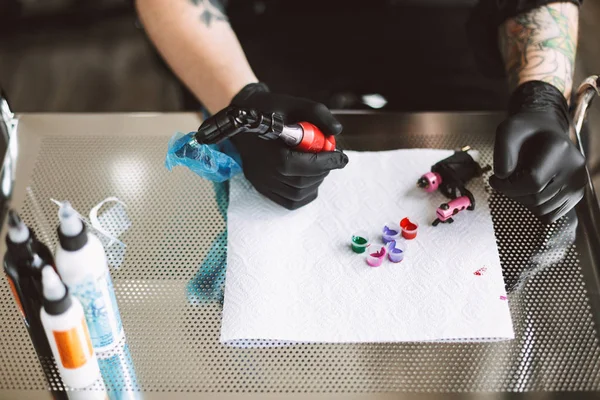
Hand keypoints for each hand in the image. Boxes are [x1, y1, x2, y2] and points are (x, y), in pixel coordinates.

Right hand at [230, 83, 347, 209]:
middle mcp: (267, 173)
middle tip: (331, 159)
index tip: (342, 158)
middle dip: (323, 171)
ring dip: (315, 182)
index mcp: (274, 155)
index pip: (307, 166)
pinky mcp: (262, 187)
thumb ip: (319, 114)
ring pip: (298, 194)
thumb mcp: (295, 103)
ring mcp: (263, 183)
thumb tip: (337, 131)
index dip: (329, 163)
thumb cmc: (270, 109)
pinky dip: (304, 193)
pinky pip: (288, 201)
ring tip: (319, 166)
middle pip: (304, 182)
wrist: (243, 116)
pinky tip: (309, 179)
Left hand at [490, 81, 585, 223]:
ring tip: (517, 183)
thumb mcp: (507, 131)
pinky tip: (529, 192)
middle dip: (512, 194)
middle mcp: (575, 168)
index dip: (506, 187)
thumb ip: (502, 152)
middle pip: (536, 200)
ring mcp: (578, 183)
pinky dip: (534, 208)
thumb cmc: (523, 132)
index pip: (532, 183)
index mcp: (560, 150)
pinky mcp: (576, 194)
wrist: (544, 131)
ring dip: (522, 201)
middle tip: (504, 181)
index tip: (493, 179)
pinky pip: (550, 216)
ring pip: (542, 210)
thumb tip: (502, 176)